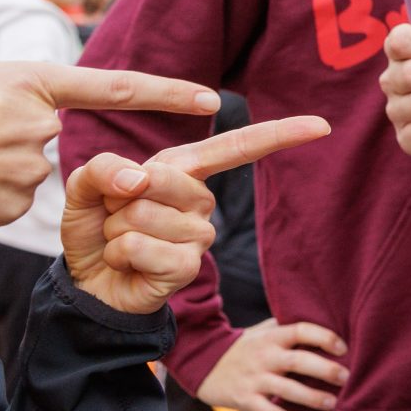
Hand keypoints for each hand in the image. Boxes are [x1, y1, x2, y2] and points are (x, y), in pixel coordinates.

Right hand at [0, 61, 220, 237]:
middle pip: (43, 141)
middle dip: (6, 144)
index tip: (211, 99)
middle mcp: (40, 125)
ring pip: (21, 176)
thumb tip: (20, 113)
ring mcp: (29, 170)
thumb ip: (1, 91)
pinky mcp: (12, 208)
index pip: (116, 87)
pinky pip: (2, 204)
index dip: (166, 93)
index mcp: (30, 82)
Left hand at [63, 116, 332, 316]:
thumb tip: (137, 178)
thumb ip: (104, 168)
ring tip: (120, 242)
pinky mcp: (189, 267)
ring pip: (144, 215)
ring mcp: (199, 237)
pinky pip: (141, 246)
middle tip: (115, 218)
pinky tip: (126, 263)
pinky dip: (119, 253)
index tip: (322, 126)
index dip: (280, 135)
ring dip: (115, 230)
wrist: (91, 283)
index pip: (238, 148)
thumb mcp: (88, 188)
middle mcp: (200, 201)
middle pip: (159, 178)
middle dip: (118, 199)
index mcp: (185, 170)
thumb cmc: (96, 230)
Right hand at [198, 319, 350, 410]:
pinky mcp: (247, 400)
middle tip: (346, 377)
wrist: (204, 365)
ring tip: (332, 402)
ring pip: (287, 389)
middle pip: (298, 361)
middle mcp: (264, 357)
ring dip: (312, 397)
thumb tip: (322, 321)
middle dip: (325, 369)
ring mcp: (255, 379)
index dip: (324, 337)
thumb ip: (286, 328)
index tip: (343, 348)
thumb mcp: (261, 332)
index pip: (301, 330)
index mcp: (272, 337)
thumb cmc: (244, 348)